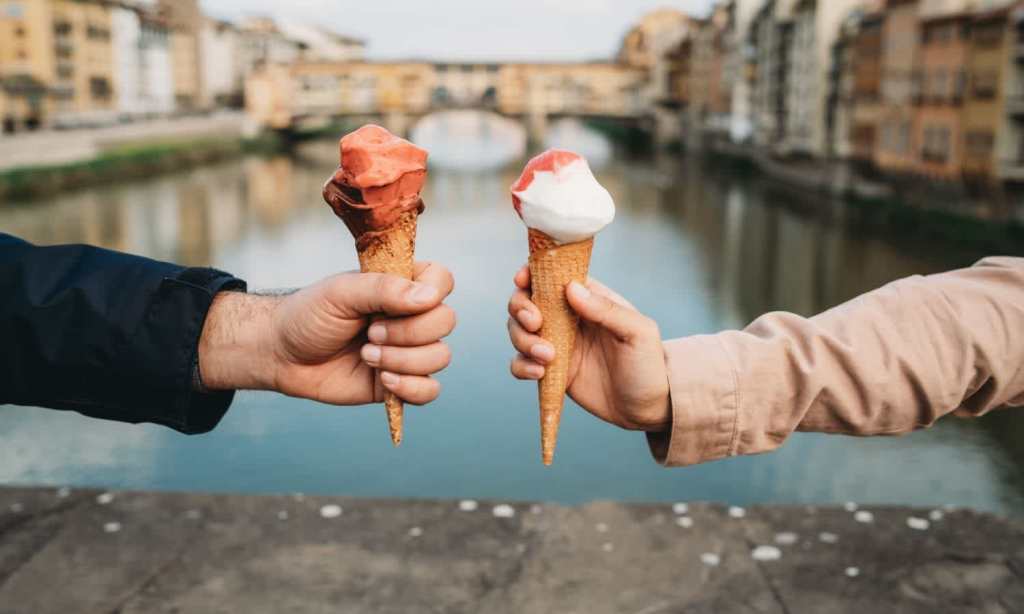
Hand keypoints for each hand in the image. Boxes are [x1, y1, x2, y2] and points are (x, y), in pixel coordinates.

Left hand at [199, 262, 455, 405]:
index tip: (397, 303)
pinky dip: (410, 387)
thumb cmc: (309, 315)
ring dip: (402, 359)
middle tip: (370, 333)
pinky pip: (430, 390)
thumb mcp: (341, 292)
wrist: (283, 354)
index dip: (433, 292)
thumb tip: (429, 298)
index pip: (442, 281)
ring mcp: (408, 351)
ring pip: (440, 357)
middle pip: (446, 321)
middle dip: (407, 332)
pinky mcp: (401, 383)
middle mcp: (411, 317)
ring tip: (366, 355)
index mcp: (401, 286)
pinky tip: (382, 380)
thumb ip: (384, 289)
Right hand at [507, 266, 669, 431]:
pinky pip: (521, 363)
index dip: (532, 273)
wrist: (646, 408)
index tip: (522, 280)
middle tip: (536, 324)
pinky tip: (540, 372)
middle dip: (521, 308)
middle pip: (526, 301)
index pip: (553, 276)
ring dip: (523, 340)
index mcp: (589, 299)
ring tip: (548, 357)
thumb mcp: (637, 332)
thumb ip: (606, 309)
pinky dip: (521, 365)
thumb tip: (572, 288)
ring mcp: (556, 344)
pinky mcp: (550, 370)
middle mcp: (568, 318)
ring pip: (519, 331)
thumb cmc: (648, 364)